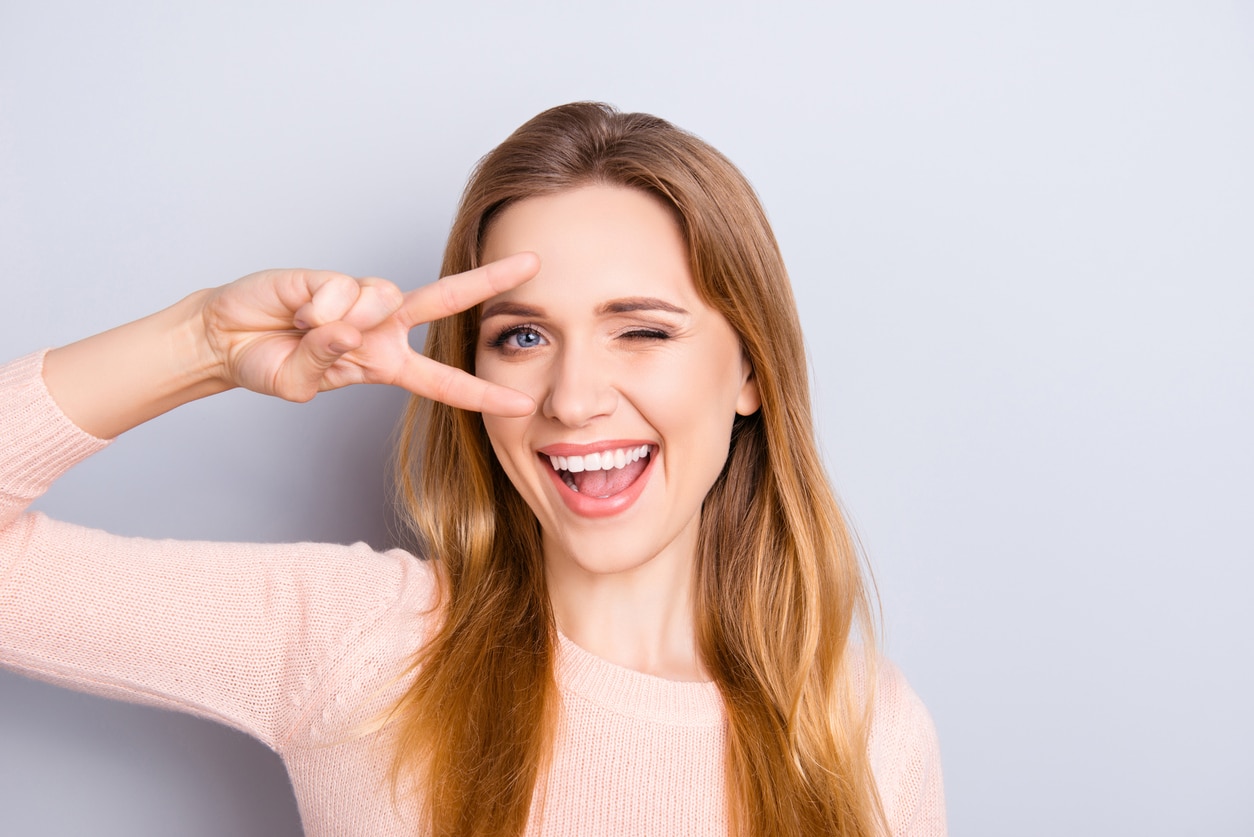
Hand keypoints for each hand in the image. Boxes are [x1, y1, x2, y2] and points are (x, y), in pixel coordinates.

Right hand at [201, 253, 538, 414]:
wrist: (224, 337)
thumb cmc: (268, 364)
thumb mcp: (300, 385)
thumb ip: (328, 364)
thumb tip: (349, 329)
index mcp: (386, 364)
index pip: (442, 382)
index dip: (481, 394)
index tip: (521, 402)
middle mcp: (383, 327)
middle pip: (446, 300)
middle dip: (490, 280)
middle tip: (533, 262)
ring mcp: (361, 299)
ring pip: (381, 299)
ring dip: (340, 321)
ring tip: (305, 329)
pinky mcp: (334, 275)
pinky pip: (341, 291)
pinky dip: (315, 308)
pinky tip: (296, 310)